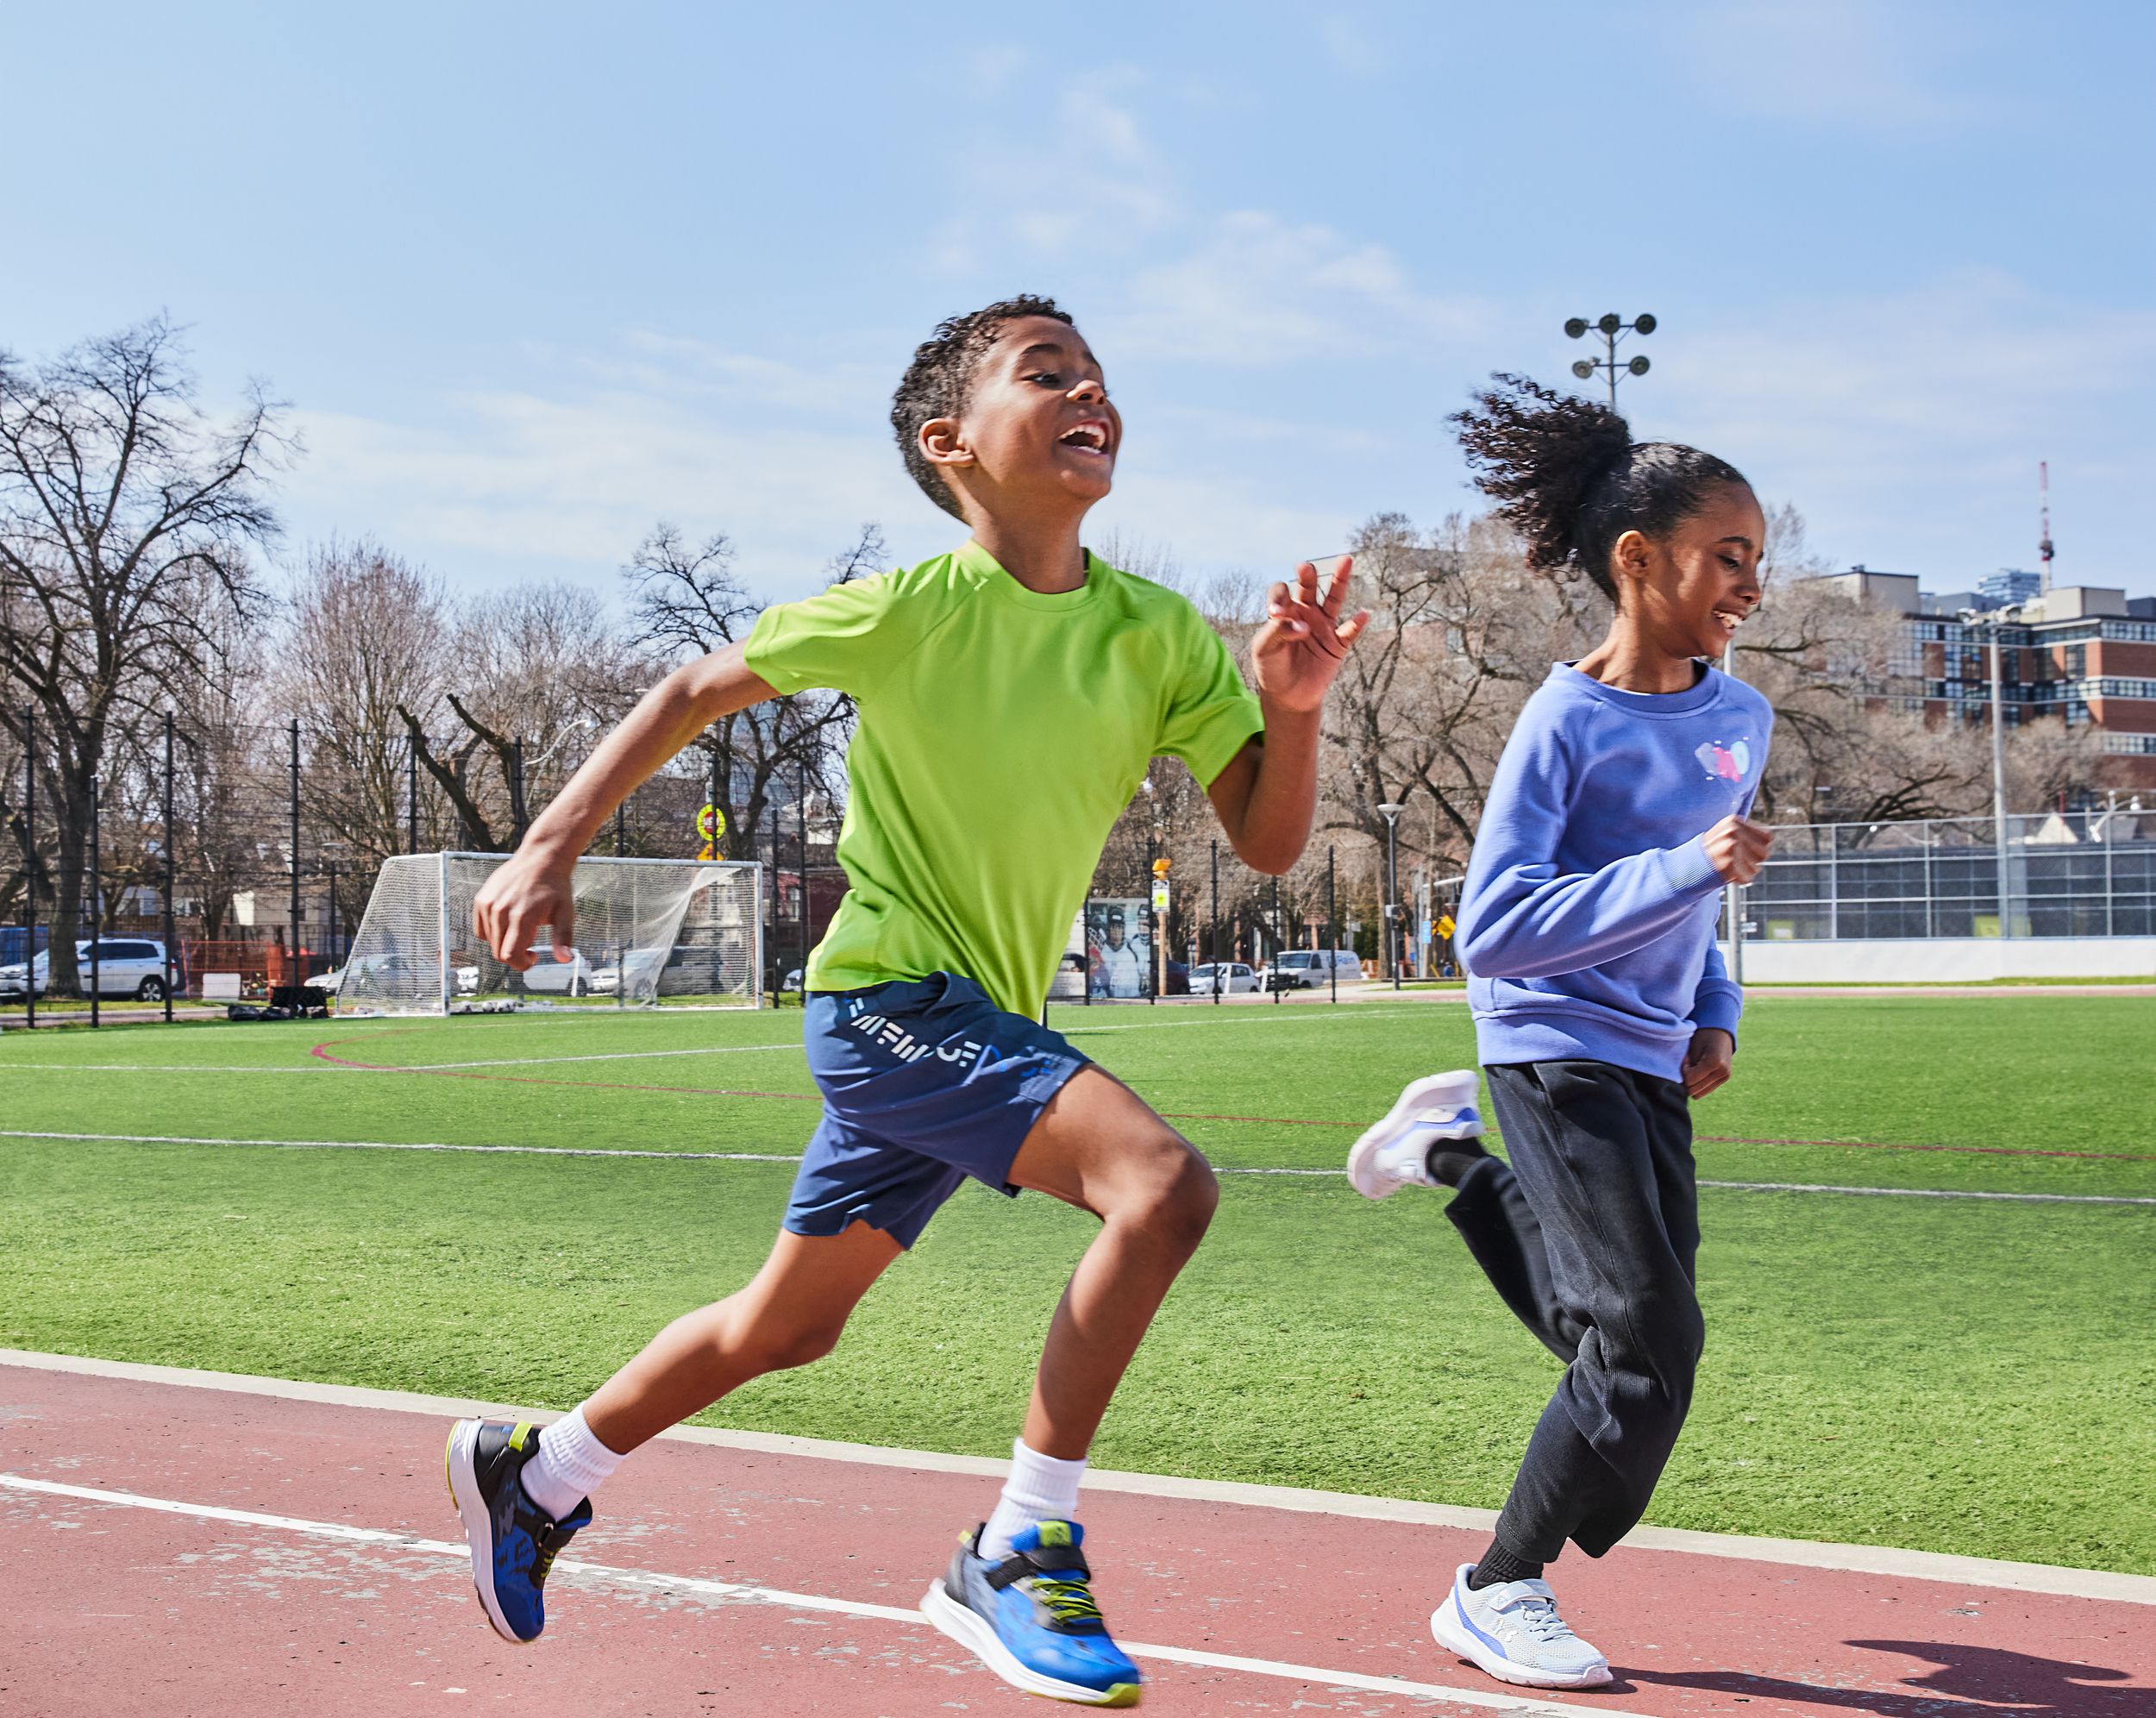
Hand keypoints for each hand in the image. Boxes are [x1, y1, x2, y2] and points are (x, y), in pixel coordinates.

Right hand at [472, 850, 577, 970]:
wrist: (541, 858)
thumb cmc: (555, 887)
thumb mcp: (566, 913)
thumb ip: (563, 938)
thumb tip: (565, 959)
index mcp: (521, 917)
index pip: (509, 956)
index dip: (521, 964)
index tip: (533, 956)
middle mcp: (500, 911)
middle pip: (498, 952)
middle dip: (515, 955)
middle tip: (532, 941)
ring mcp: (488, 905)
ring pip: (489, 941)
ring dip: (505, 942)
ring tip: (522, 926)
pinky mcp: (481, 900)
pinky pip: (481, 929)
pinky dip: (493, 932)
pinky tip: (509, 921)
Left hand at [1251, 558, 1369, 713]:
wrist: (1287, 696)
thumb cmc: (1271, 669)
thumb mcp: (1264, 650)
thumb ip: (1277, 632)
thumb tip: (1302, 626)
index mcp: (1284, 612)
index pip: (1281, 593)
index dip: (1279, 597)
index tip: (1277, 612)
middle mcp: (1305, 614)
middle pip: (1308, 588)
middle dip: (1307, 577)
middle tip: (1305, 568)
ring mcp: (1323, 627)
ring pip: (1333, 600)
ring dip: (1340, 581)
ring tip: (1346, 561)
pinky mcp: (1337, 644)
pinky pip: (1349, 631)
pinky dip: (1357, 624)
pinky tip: (1362, 614)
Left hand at [1682, 1027, 1734, 1098]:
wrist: (1720, 1030)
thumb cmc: (1702, 1035)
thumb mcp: (1693, 1048)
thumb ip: (1688, 1066)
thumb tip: (1682, 1084)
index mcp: (1715, 1062)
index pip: (1690, 1080)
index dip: (1683, 1071)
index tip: (1686, 1059)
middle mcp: (1723, 1072)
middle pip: (1694, 1091)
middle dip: (1687, 1078)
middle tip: (1689, 1064)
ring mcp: (1725, 1077)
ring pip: (1699, 1094)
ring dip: (1692, 1083)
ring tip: (1694, 1068)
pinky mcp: (1724, 1079)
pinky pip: (1705, 1090)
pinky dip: (1698, 1083)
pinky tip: (1700, 1071)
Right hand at [1702, 814, 1772, 884]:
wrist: (1687, 865)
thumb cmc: (1711, 851)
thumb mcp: (1727, 834)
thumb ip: (1747, 834)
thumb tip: (1770, 838)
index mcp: (1734, 821)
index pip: (1767, 837)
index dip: (1759, 847)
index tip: (1744, 850)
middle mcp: (1733, 831)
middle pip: (1764, 853)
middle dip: (1753, 860)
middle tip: (1736, 860)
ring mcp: (1730, 847)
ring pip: (1756, 867)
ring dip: (1746, 871)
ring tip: (1730, 866)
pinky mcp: (1729, 864)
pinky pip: (1748, 877)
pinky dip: (1740, 880)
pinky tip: (1728, 875)